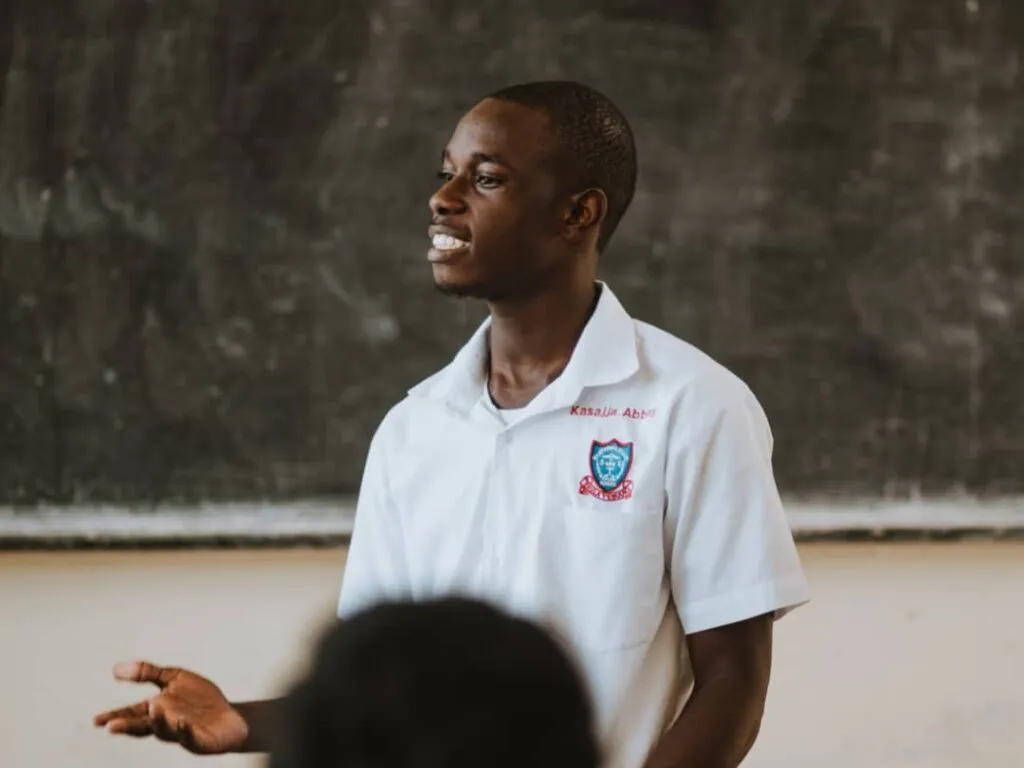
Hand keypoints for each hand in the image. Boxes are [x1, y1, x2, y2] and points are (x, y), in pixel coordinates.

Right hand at [93, 660, 248, 754]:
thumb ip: (148, 673)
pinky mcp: (199, 739)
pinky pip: (191, 736)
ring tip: (154, 708)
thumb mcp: (174, 678)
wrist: (230, 716)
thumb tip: (115, 668)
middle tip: (112, 727)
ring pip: (166, 730)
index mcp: (157, 709)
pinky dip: (186, 731)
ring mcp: (181, 732)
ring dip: (159, 721)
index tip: (97, 720)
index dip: (115, 717)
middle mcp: (165, 723)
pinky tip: (183, 723)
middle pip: (144, 726)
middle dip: (128, 726)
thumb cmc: (199, 699)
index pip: (132, 713)